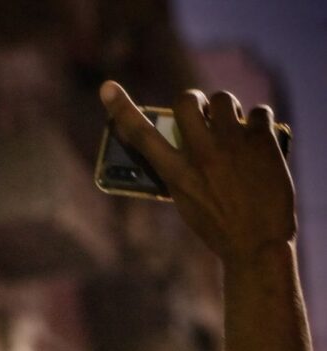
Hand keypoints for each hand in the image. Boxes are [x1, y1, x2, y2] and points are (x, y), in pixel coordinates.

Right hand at [99, 81, 295, 263]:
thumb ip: (183, 171)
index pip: (142, 137)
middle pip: (187, 101)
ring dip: (227, 109)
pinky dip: (260, 123)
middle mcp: (201, 154)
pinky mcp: (261, 140)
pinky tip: (261, 141)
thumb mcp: (188, 204)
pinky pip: (259, 112)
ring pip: (224, 99)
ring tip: (234, 128)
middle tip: (203, 110)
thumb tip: (184, 140)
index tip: (106, 88)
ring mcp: (232, 144)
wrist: (258, 244)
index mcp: (176, 174)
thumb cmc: (220, 229)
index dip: (122, 110)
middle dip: (194, 100)